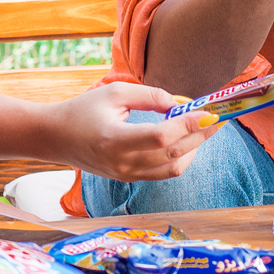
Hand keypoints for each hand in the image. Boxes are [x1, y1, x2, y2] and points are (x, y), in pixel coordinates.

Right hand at [43, 83, 221, 181]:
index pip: (161, 137)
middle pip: (173, 154)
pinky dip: (181, 158)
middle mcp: (122, 163)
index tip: (208, 112)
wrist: (56, 137)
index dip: (188, 125)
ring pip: (173, 169)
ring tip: (204, 129)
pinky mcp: (129, 179)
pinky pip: (164, 174)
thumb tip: (180, 104)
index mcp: (114, 139)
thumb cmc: (83, 110)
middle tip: (217, 118)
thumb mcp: (114, 93)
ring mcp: (126, 175)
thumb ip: (150, 95)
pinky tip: (186, 142)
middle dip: (200, 136)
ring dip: (194, 149)